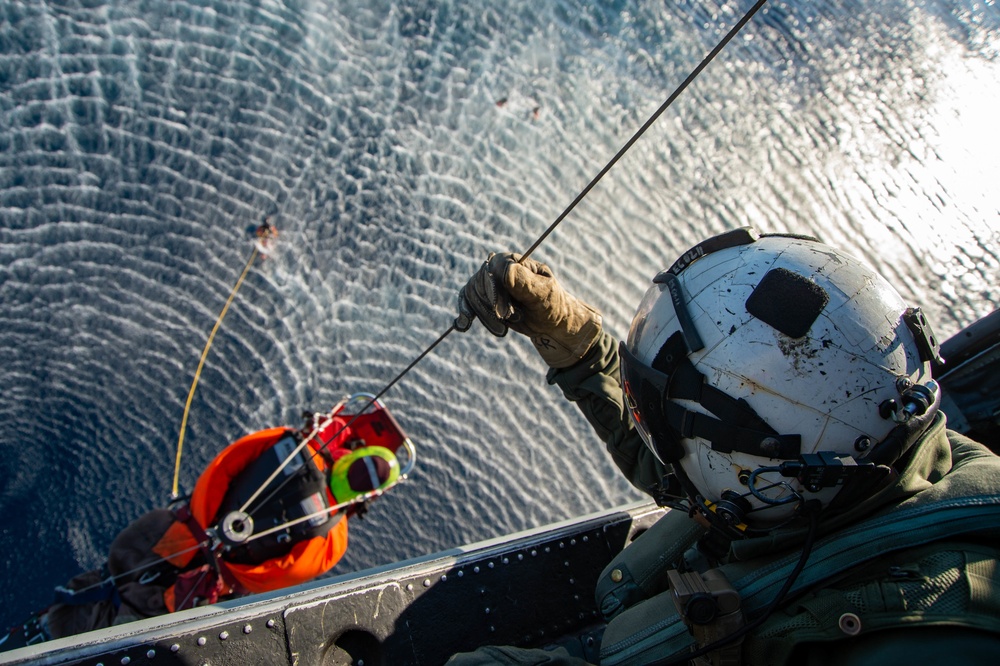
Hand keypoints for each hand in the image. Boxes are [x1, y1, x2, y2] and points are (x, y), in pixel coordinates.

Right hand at [457, 252, 601, 367]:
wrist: (550, 322)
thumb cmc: (551, 304)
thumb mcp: (544, 294)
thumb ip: (525, 283)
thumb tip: (506, 269)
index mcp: (515, 262)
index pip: (496, 268)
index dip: (495, 290)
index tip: (503, 312)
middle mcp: (499, 270)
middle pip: (481, 282)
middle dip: (492, 305)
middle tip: (511, 319)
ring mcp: (490, 284)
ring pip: (472, 294)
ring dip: (485, 314)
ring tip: (503, 329)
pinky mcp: (484, 298)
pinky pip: (467, 301)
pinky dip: (464, 312)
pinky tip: (463, 325)